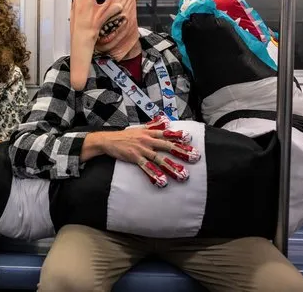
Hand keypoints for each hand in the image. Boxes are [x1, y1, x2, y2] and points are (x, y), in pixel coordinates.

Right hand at [82, 116, 198, 187]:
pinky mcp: (135, 158)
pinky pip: (146, 167)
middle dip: (181, 152)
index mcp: (148, 133)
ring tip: (182, 174)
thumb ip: (152, 126)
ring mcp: (141, 149)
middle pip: (167, 146)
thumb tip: (164, 122)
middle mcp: (147, 140)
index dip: (177, 136)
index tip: (189, 139)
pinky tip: (162, 181)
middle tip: (194, 157)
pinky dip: (154, 175)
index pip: (166, 134)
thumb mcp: (138, 128)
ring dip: (172, 167)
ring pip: (159, 158)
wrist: (108, 140)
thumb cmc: (124, 136)